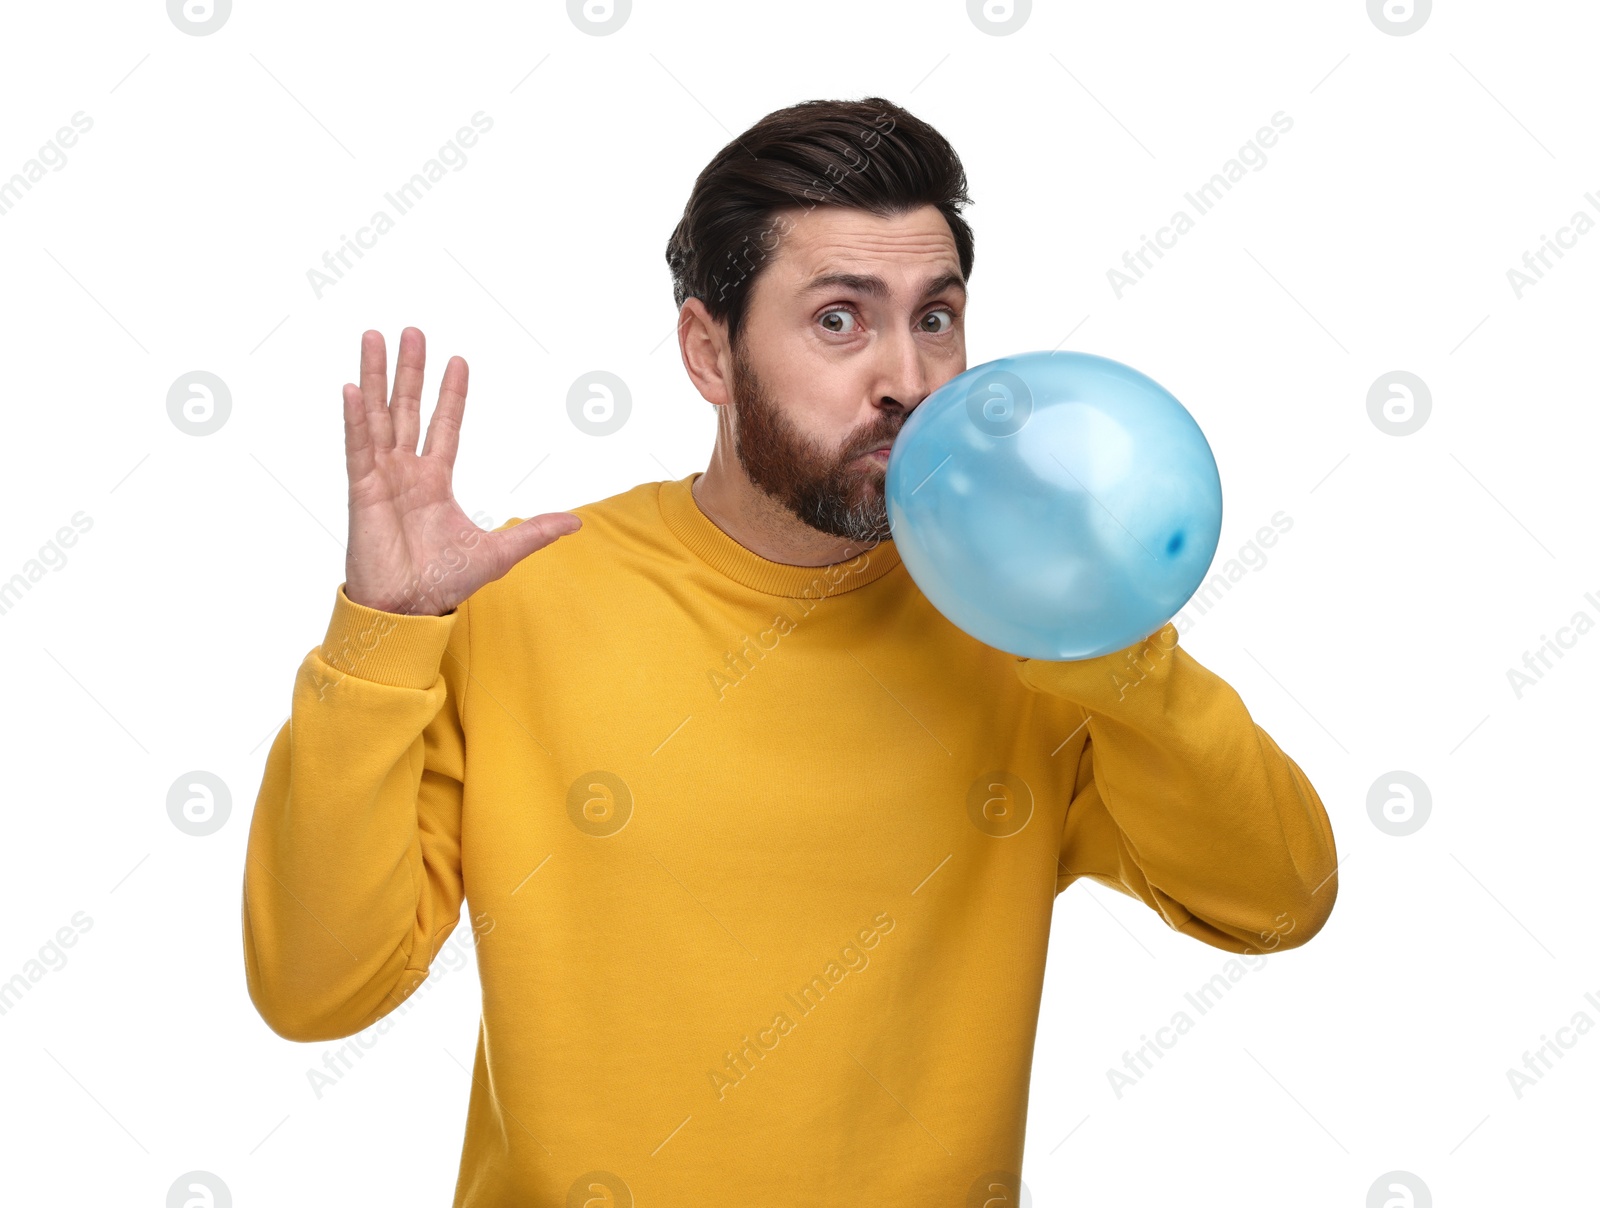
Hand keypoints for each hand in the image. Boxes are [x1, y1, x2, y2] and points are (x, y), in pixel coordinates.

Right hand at [341, 327, 580, 615]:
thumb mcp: (499, 552)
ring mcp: (381, 477)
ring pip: (378, 416)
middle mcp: (406, 472)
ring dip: (376, 376)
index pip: (445, 425)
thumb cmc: (444, 583)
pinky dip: (356, 418)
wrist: (410, 609)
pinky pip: (358, 447)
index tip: (458, 360)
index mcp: (434, 482)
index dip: (451, 393)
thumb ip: (534, 532)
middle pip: (408, 409)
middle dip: (410, 370)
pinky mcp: (362, 491)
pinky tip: (354, 387)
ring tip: (374, 336)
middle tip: (411, 331)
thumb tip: (576, 523)